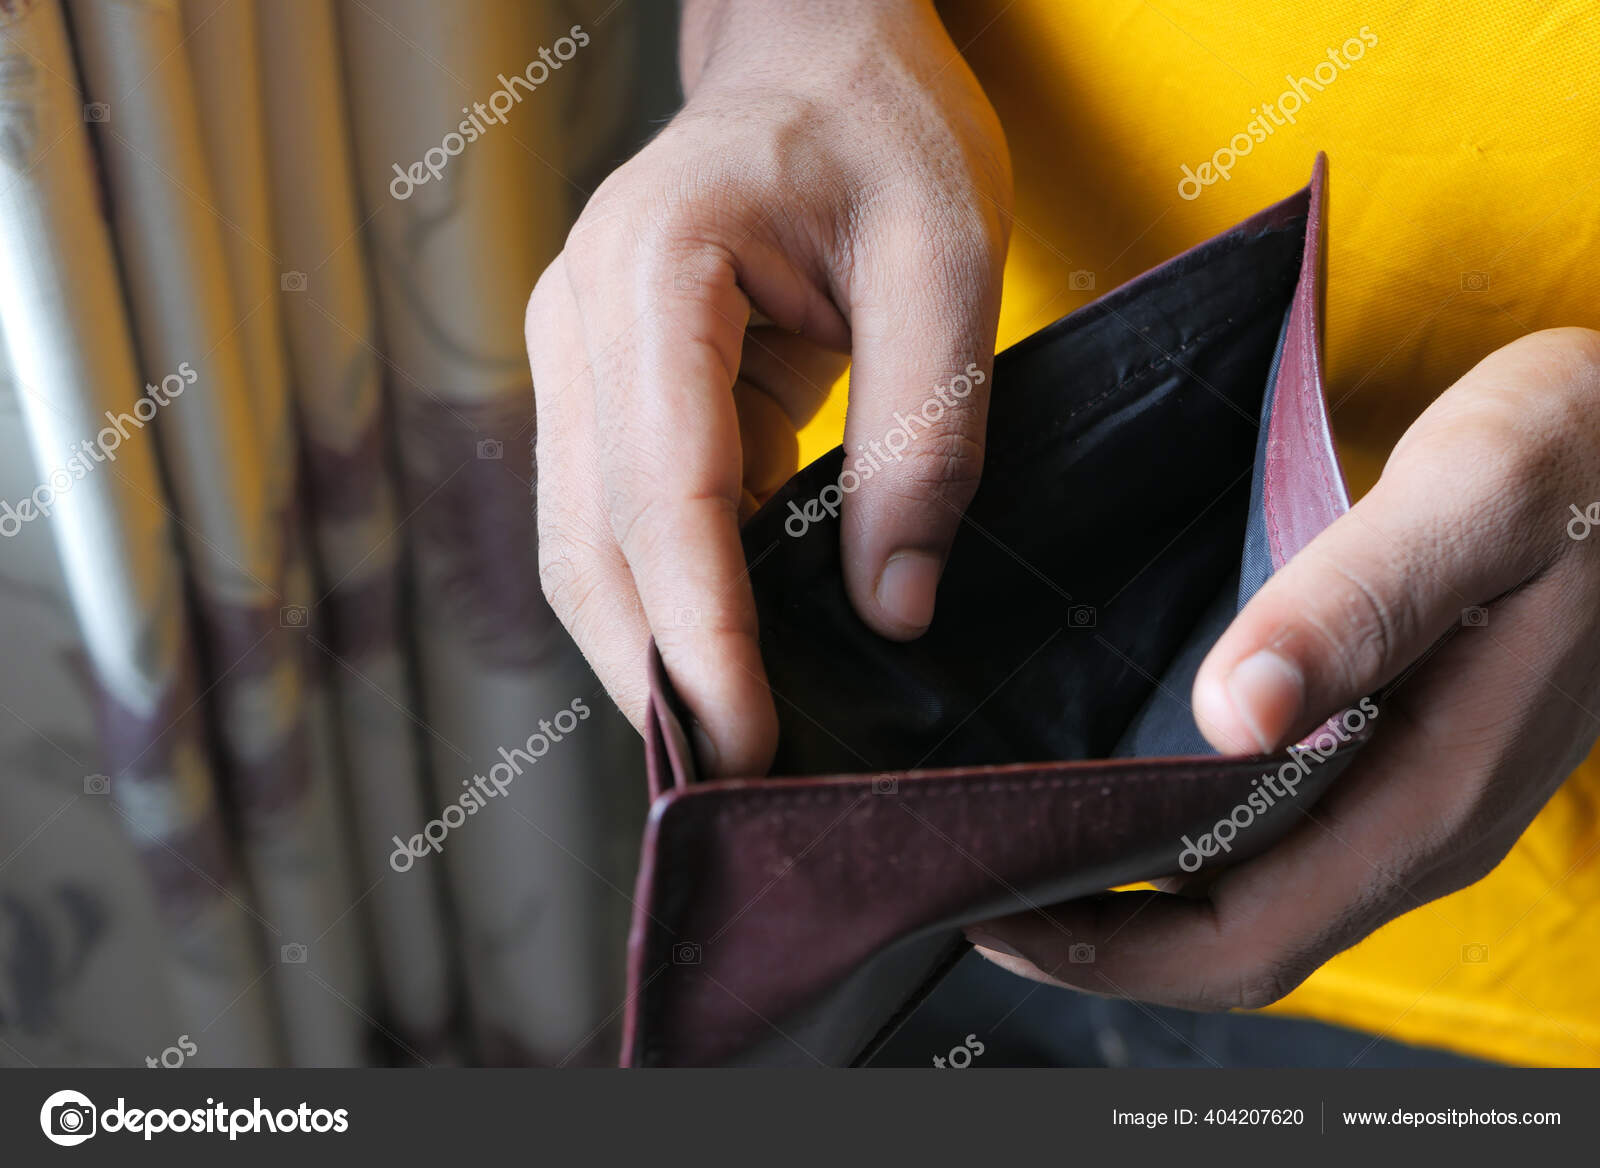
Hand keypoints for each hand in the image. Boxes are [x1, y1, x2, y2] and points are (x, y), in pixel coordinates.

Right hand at [526, 0, 1010, 775]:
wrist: (814, 54)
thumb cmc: (883, 129)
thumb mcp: (946, 260)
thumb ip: (926, 435)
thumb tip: (890, 607)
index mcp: (657, 271)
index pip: (665, 497)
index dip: (701, 638)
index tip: (749, 745)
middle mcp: (581, 319)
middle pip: (591, 544)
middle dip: (656, 674)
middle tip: (735, 787)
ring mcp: (576, 354)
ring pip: (583, 546)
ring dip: (647, 652)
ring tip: (728, 742)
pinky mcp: (604, 388)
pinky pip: (618, 520)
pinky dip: (665, 600)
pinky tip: (725, 656)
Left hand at [968, 328, 1599, 1009]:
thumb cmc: (1579, 451)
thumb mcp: (1472, 499)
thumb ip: (1358, 604)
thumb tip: (1233, 714)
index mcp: (1434, 791)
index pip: (1248, 934)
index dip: (1110, 948)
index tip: (989, 907)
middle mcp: (1427, 824)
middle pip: (1241, 940)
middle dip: (1101, 938)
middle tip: (971, 885)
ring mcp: (1424, 799)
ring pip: (1262, 900)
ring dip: (1138, 899)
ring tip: (1022, 849)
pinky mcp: (1413, 759)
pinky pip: (1285, 845)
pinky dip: (1187, 849)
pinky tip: (1125, 795)